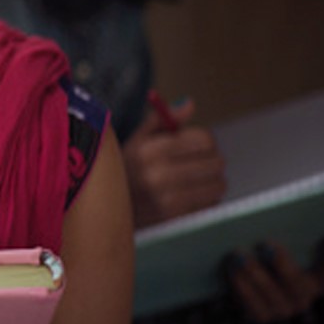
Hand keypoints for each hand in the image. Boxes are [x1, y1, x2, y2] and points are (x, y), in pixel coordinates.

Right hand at [122, 97, 225, 227]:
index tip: (196, 145)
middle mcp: (157, 175)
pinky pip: (211, 205)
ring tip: (196, 180)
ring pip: (218, 184)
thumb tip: (189, 104)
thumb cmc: (127, 171)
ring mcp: (167, 200)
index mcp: (148, 150)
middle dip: (211, 160)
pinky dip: (206, 200)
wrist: (105, 210)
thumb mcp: (137, 141)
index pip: (204, 139)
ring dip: (212, 181)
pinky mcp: (176, 220)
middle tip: (199, 163)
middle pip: (216, 161)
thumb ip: (163, 120)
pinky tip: (189, 197)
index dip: (205, 140)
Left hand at [225, 234, 323, 322]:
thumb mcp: (281, 238)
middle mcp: (303, 296)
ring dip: (256, 277)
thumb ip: (288, 226)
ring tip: (239, 256)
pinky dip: (241, 288)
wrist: (244, 274)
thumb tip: (292, 201)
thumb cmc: (266, 249)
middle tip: (266, 245)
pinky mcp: (259, 314)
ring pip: (273, 297)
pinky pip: (252, 307)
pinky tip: (232, 270)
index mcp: (317, 278)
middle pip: (299, 286)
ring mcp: (282, 308)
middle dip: (283, 266)